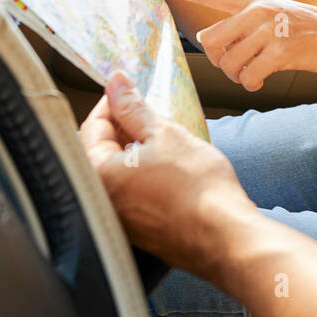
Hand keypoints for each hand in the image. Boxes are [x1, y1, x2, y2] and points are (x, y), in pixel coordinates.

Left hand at [80, 70, 254, 278]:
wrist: (224, 234)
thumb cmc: (197, 186)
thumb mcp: (165, 134)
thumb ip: (134, 108)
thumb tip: (116, 82)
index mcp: (99, 174)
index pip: (92, 127)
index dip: (113, 103)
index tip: (129, 90)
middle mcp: (102, 200)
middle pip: (102, 150)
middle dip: (123, 127)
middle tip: (148, 111)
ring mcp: (120, 219)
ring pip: (118, 173)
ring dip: (134, 151)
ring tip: (162, 138)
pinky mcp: (139, 231)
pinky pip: (132, 194)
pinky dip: (143, 175)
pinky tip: (168, 168)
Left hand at [156, 0, 316, 90]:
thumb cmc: (303, 29)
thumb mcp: (274, 13)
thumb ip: (244, 22)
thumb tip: (213, 43)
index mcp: (252, 0)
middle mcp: (257, 12)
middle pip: (210, 41)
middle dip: (218, 60)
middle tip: (235, 65)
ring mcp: (268, 31)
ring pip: (228, 63)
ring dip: (238, 75)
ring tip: (253, 72)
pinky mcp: (279, 52)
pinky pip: (248, 76)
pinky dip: (252, 84)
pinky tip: (262, 81)